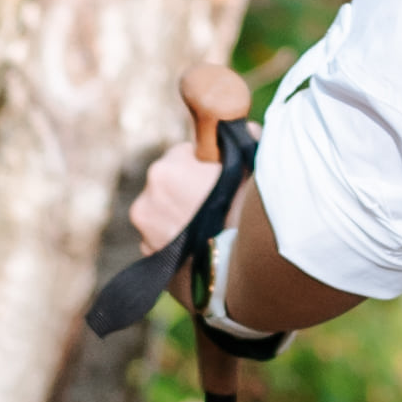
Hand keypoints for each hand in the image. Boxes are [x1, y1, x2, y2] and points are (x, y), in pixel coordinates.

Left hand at [126, 57, 250, 277]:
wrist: (249, 272)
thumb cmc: (252, 210)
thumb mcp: (255, 161)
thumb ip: (244, 138)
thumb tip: (239, 129)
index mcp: (165, 170)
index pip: (183, 155)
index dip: (205, 165)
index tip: (222, 177)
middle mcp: (146, 201)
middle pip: (170, 185)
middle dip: (190, 191)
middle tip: (220, 205)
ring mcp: (146, 235)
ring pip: (165, 215)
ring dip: (182, 218)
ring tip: (214, 229)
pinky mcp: (151, 262)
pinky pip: (165, 244)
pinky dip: (180, 243)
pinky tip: (204, 247)